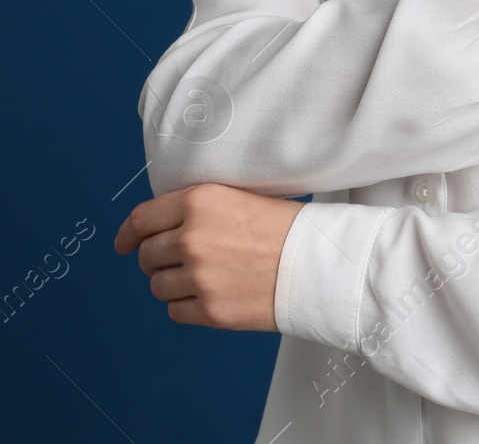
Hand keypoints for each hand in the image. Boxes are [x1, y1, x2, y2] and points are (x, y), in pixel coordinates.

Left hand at [113, 182, 304, 331]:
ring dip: (174, 284)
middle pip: (146, 255)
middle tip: (185, 261)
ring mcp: (199, 277)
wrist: (323, 263)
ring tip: (207, 278)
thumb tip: (161, 228)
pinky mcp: (210, 310)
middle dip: (158, 260)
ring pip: (157, 286)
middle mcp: (192, 238)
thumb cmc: (290, 229)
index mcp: (201, 202)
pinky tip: (214, 295)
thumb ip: (199, 210)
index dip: (127, 234)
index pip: (142, 219)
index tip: (123, 244)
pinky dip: (188, 306)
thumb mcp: (241, 199)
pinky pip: (175, 311)